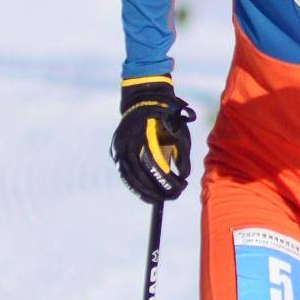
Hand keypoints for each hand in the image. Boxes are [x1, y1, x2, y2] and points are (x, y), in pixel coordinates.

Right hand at [113, 78, 194, 204]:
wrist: (143, 98)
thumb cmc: (165, 115)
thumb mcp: (179, 131)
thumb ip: (182, 154)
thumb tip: (184, 175)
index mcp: (142, 138)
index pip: (153, 167)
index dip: (167, 181)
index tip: (180, 188)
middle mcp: (126, 144)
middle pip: (138, 175)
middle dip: (155, 190)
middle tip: (170, 198)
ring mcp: (118, 147)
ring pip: (128, 176)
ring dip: (142, 191)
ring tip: (156, 201)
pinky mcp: (115, 149)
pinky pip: (124, 171)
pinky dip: (133, 184)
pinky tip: (143, 193)